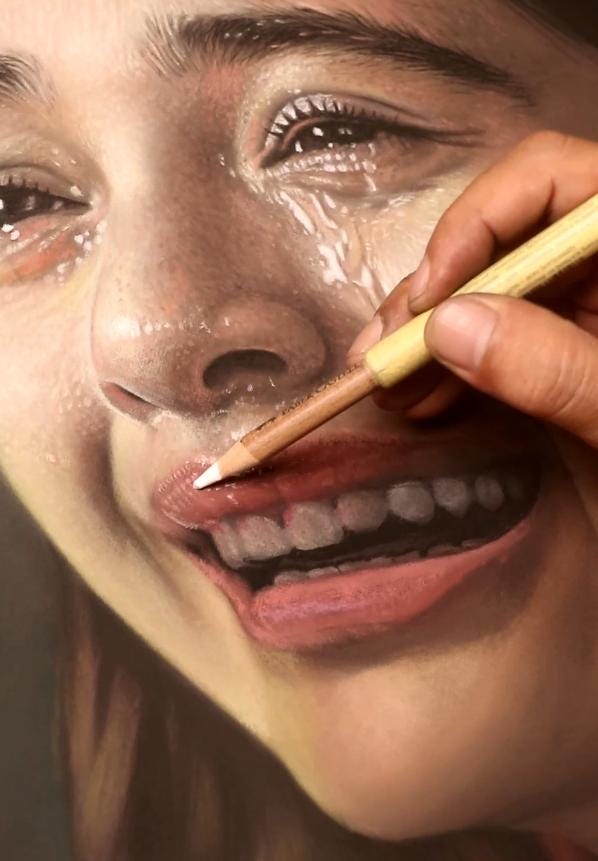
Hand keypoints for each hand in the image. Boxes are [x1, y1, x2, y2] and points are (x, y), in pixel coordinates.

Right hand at [349, 131, 597, 447]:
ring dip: (433, 336)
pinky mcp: (578, 334)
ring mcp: (592, 294)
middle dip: (434, 296)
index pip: (550, 177)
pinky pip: (507, 332)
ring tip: (388, 387)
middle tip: (378, 352)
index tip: (426, 300)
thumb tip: (446, 326)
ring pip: (495, 288)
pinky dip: (463, 364)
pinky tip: (427, 396)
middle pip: (506, 236)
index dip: (474, 224)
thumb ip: (557, 368)